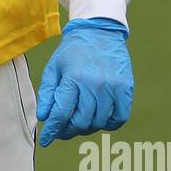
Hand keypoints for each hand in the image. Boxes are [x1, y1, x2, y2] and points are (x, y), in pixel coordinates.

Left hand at [36, 18, 132, 147]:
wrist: (100, 31)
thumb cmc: (73, 51)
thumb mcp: (54, 68)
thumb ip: (48, 93)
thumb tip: (44, 118)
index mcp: (74, 78)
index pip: (61, 114)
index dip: (53, 130)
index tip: (47, 140)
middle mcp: (95, 84)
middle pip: (81, 122)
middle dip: (68, 131)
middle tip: (62, 130)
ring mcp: (113, 87)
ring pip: (99, 123)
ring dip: (86, 128)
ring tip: (79, 122)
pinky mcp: (126, 89)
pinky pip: (119, 118)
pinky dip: (108, 124)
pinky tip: (99, 119)